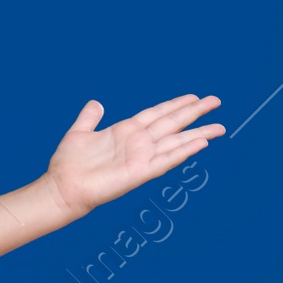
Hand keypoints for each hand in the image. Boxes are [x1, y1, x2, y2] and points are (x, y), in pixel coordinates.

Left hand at [43, 93, 223, 220]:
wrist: (63, 186)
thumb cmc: (69, 163)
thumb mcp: (80, 132)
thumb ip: (90, 117)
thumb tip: (97, 102)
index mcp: (125, 131)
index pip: (156, 114)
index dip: (175, 105)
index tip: (194, 97)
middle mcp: (138, 143)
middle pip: (172, 124)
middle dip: (194, 112)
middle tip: (216, 101)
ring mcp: (141, 157)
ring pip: (176, 142)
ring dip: (198, 134)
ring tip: (220, 127)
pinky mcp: (140, 172)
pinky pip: (166, 160)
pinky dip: (183, 152)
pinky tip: (200, 144)